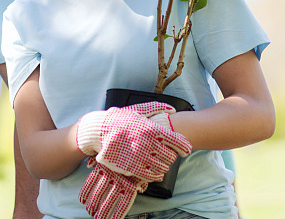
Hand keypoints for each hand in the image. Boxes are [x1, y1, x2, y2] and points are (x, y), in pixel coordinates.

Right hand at [76, 101, 191, 181]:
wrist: (99, 131)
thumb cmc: (119, 119)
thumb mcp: (137, 109)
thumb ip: (156, 107)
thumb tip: (172, 109)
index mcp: (151, 128)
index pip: (177, 141)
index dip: (184, 147)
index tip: (186, 150)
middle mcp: (147, 143)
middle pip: (170, 156)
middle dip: (171, 156)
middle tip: (168, 155)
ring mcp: (140, 156)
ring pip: (162, 167)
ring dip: (163, 166)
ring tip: (160, 163)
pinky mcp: (132, 167)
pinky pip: (150, 175)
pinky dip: (155, 176)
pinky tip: (155, 172)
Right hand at [79, 160, 147, 218]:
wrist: (130, 136)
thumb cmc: (138, 156)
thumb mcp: (142, 168)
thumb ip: (141, 181)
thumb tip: (142, 189)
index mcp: (131, 183)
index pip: (124, 204)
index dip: (118, 214)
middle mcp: (119, 179)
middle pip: (109, 200)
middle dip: (103, 212)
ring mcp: (109, 173)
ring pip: (99, 192)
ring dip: (93, 204)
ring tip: (90, 212)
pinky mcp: (102, 166)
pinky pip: (92, 180)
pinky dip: (86, 190)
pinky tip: (82, 199)